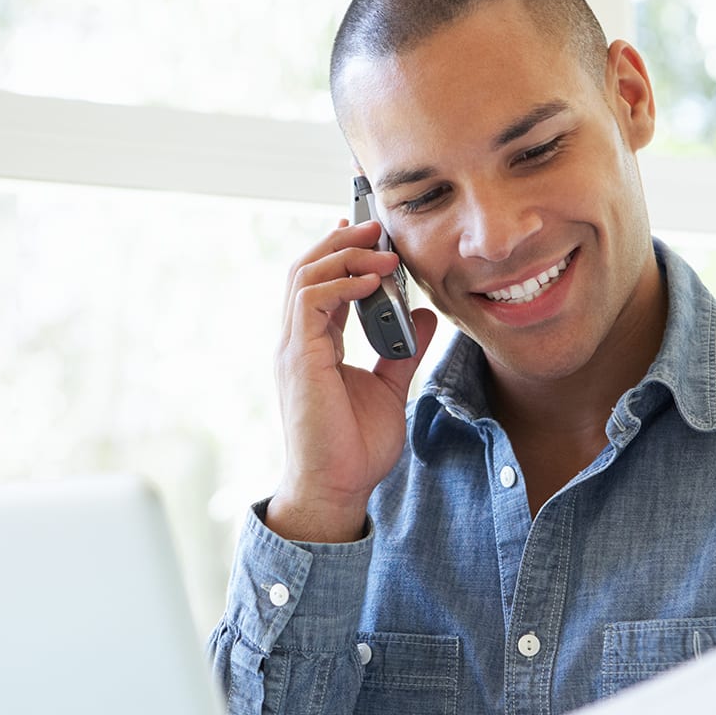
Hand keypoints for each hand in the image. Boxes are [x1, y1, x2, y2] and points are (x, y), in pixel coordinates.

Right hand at [266, 219, 437, 542]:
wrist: (337, 488)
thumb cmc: (356, 448)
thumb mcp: (390, 388)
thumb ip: (403, 349)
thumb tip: (423, 314)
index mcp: (313, 345)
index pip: (319, 284)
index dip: (341, 254)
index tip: (369, 235)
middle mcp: (296, 341)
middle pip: (306, 269)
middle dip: (341, 242)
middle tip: (377, 227)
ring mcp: (292, 348)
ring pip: (305, 276)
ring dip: (344, 256)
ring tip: (381, 250)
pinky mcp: (298, 358)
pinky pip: (311, 301)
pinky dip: (341, 283)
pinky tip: (374, 283)